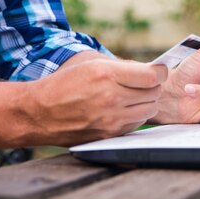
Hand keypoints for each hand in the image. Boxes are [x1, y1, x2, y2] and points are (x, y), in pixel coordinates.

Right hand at [25, 59, 166, 145]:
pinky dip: (135, 116)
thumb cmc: (66, 83)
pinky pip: (137, 124)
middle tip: (142, 83)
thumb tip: (152, 70)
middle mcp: (112, 98)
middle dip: (152, 86)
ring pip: (150, 110)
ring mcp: (112, 119)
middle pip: (155, 93)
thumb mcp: (93, 64)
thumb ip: (124, 67)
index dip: (160, 72)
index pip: (153, 76)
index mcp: (107, 74)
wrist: (39, 113)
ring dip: (146, 102)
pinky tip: (122, 109)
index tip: (157, 71)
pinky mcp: (110, 134)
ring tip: (131, 96)